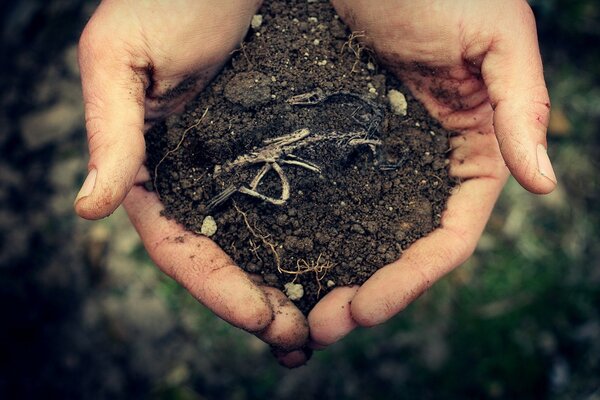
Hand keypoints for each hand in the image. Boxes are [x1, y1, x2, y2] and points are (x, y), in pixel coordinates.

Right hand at [75, 0, 309, 366]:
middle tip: (301, 340)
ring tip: (325, 321)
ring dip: (287, 285)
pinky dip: (311, 241)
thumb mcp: (121, 58)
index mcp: (152, 168)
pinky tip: (341, 263)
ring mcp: (235, 166)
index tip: (262, 318)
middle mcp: (194, 177)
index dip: (216, 288)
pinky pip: (292, 205)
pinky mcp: (274, 148)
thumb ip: (110, 132)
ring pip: (258, 242)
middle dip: (257, 304)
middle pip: (222, 258)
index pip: (178, 246)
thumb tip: (89, 209)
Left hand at [308, 0, 555, 346]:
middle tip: (322, 326)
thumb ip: (522, 109)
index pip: (452, 234)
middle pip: (405, 246)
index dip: (414, 277)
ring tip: (299, 310)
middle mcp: (432, 162)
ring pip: (368, 231)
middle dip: (370, 291)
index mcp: (475, 150)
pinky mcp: (348, 142)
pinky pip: (335, 198)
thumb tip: (545, 184)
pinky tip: (288, 255)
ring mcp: (389, 156)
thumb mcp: (497, 39)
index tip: (368, 307)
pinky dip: (318, 232)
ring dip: (339, 273)